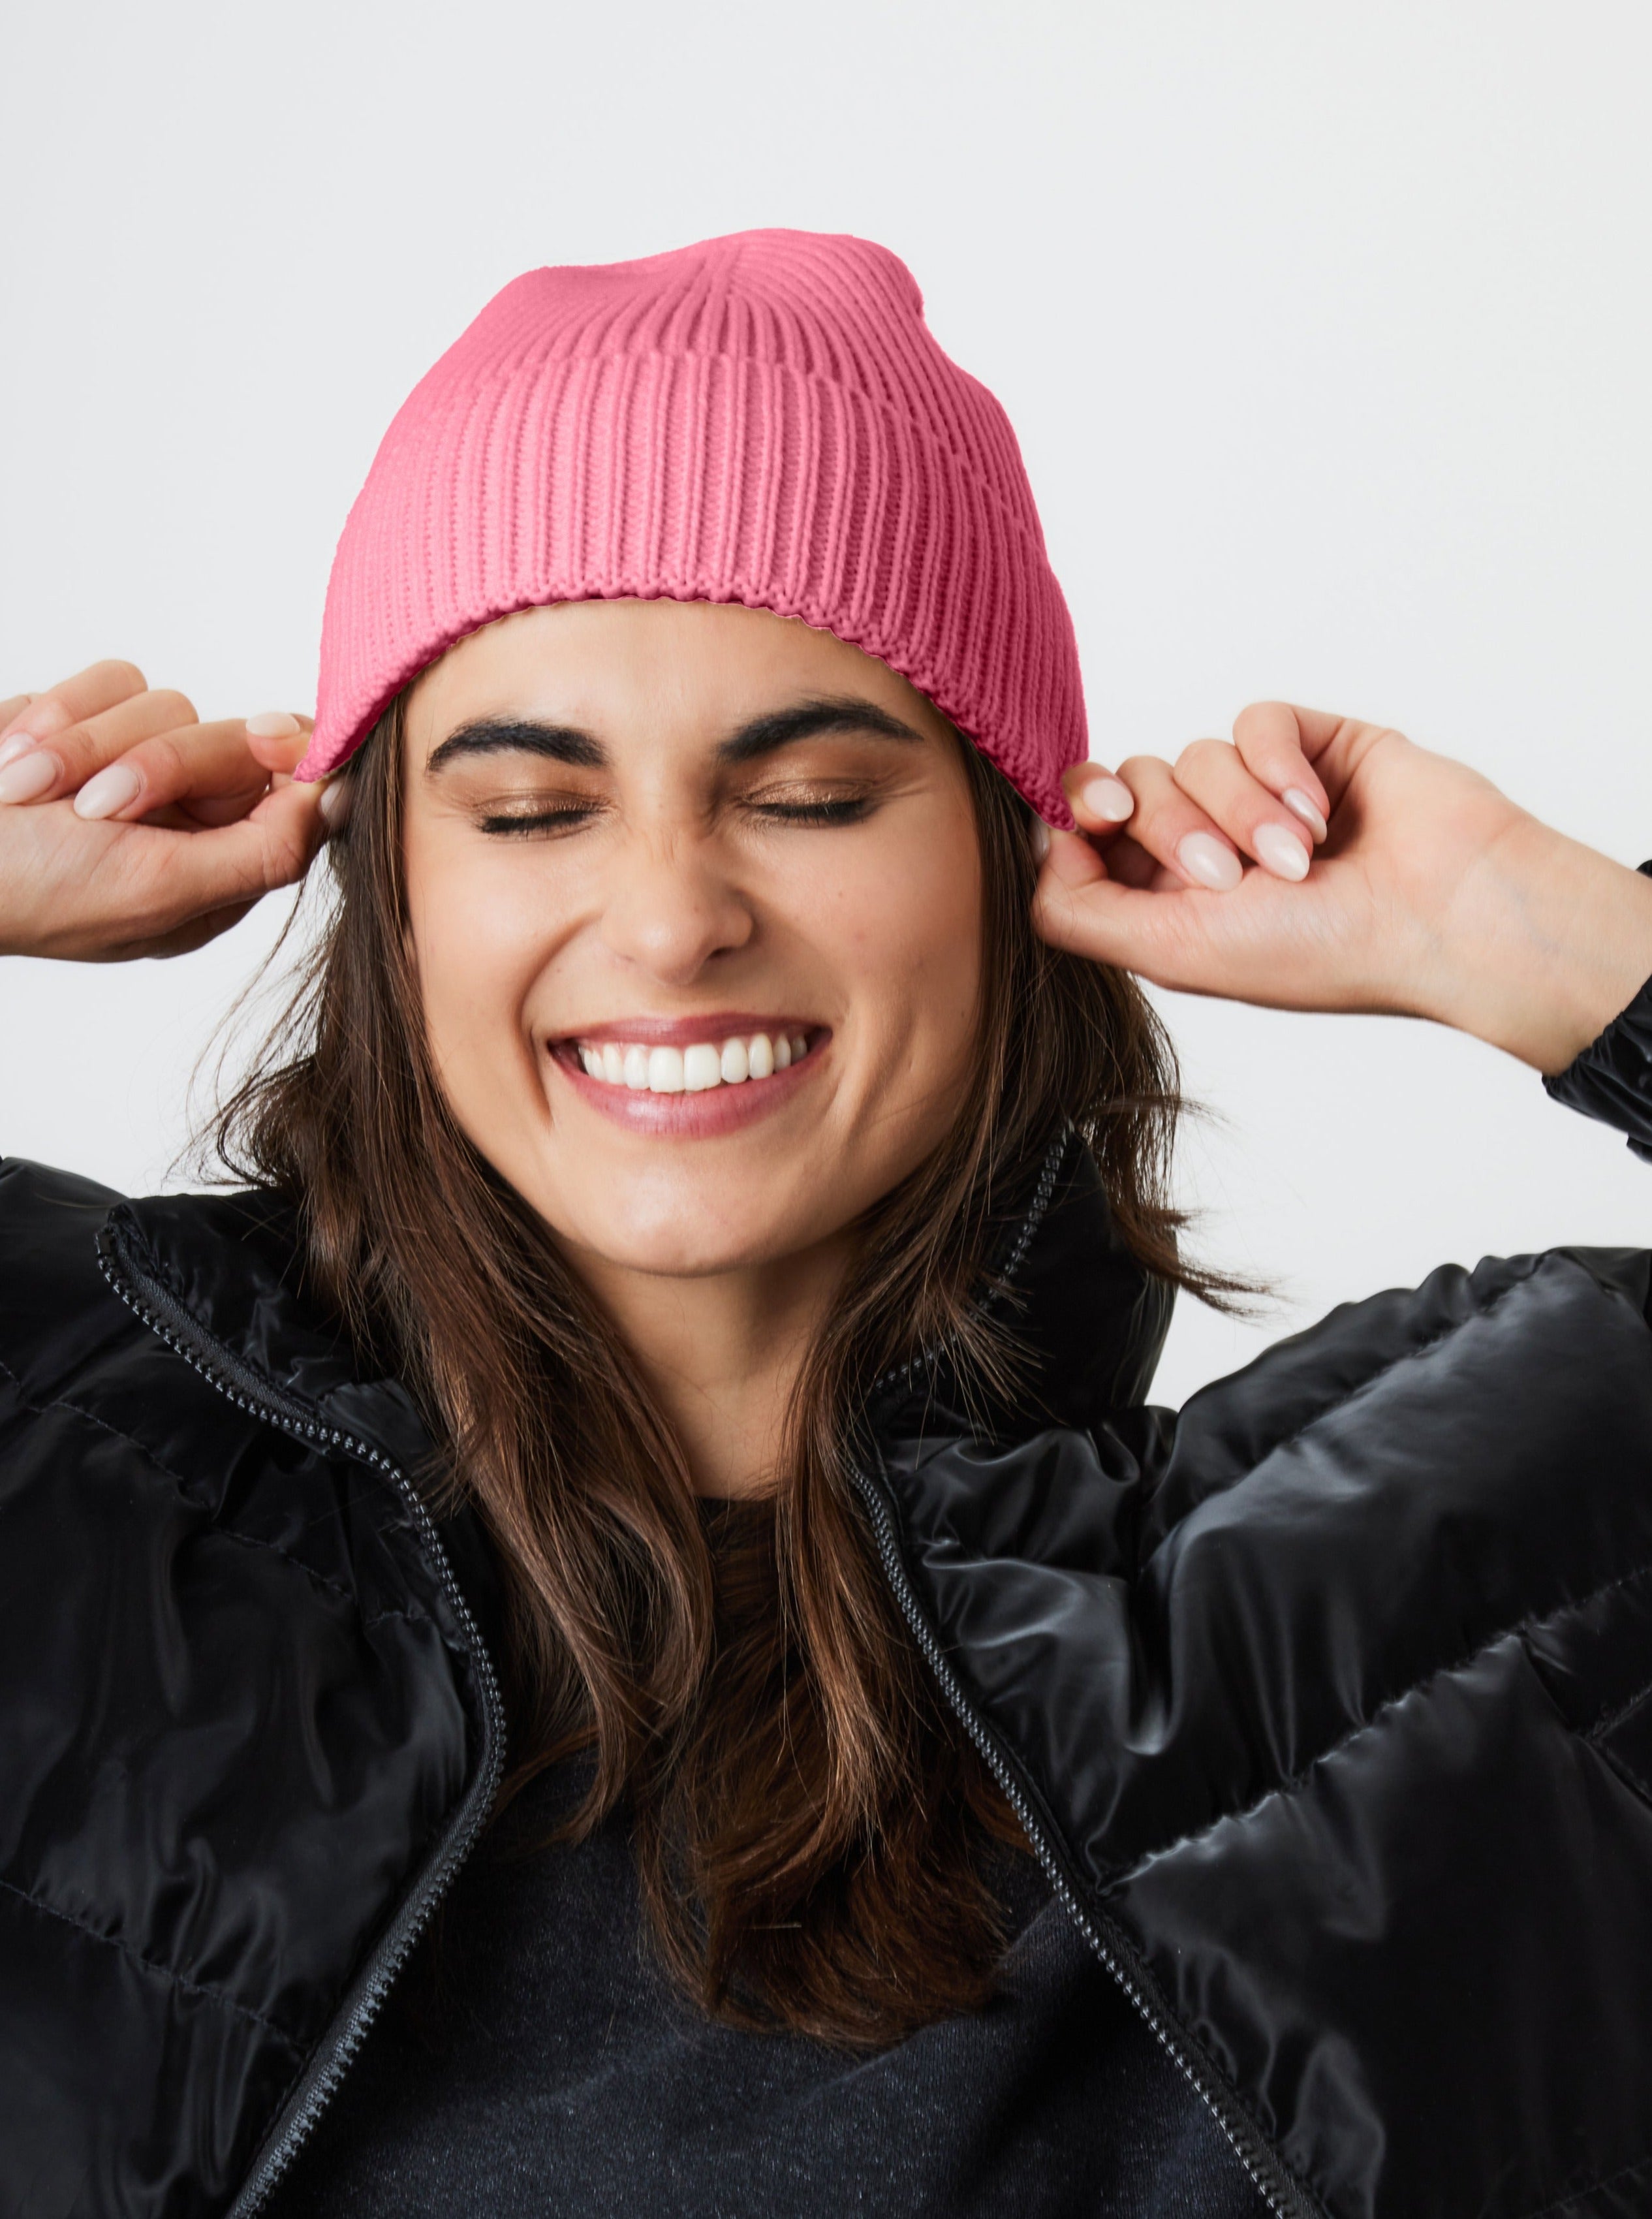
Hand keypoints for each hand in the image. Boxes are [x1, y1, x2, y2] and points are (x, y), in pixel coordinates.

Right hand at [0, 661, 331, 960]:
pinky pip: (109, 680)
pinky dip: (55, 715)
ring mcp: (125, 768)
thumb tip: (342, 801)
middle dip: (157, 761)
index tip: (266, 735)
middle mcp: (180, 820)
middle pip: (233, 740)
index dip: (289, 756)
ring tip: (28, 793)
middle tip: (96, 808)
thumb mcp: (160, 890)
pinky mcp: (77, 723)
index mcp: (212, 874)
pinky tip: (12, 765)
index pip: (293, 795)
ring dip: (86, 745)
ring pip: (165, 703)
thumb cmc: (29, 893)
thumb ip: (262, 850)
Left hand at [1031, 702, 1651, 1072]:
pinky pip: (1253, 720)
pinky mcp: (1311, 746)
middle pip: (1129, 785)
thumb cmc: (1321, 953)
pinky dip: (1278, 764)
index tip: (1104, 827)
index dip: (1083, 821)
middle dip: (1174, 826)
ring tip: (1301, 860)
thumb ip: (1078, 912)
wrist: (1441, 918)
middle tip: (1230, 876)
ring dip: (1243, 809)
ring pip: (1192, 753)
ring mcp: (1258, 792)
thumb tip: (1038, 845)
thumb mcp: (1174, 952)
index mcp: (1167, 900)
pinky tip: (1321, 813)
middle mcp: (1206, 844)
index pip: (1085, 834)